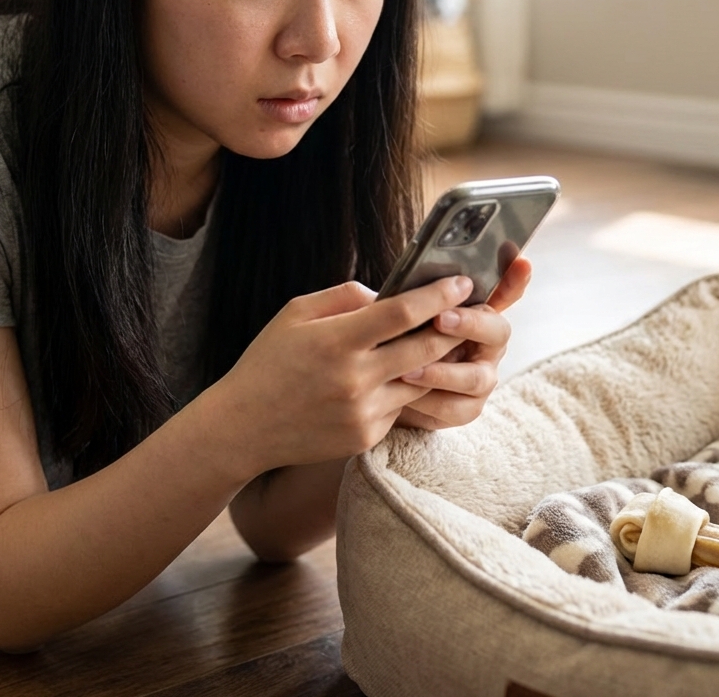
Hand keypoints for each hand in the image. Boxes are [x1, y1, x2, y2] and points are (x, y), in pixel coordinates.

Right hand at [212, 274, 477, 476]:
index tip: (462, 281)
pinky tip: (407, 373)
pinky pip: (401, 406)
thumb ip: (345, 296)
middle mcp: (355, 378)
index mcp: (337, 340)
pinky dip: (407, 387)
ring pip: (421, 378)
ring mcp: (364, 411)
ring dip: (439, 359)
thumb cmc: (269, 360)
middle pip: (426, 346)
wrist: (244, 426)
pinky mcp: (367, 436)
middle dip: (455, 326)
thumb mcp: (296, 313)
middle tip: (474, 309)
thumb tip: (388, 294)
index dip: (438, 294)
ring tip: (452, 338)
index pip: (402, 311)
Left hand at [394, 257, 531, 430]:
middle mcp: (485, 344)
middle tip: (440, 318)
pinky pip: (457, 407)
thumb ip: (401, 295)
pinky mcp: (465, 408)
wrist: (374, 387)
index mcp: (473, 311)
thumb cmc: (389, 339)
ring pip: (478, 377)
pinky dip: (431, 399)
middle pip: (498, 331)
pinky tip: (406, 392)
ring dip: (444, 371)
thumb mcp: (392, 312)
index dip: (515, 278)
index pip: (504, 291)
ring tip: (410, 368)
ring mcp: (479, 377)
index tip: (522, 263)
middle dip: (471, 324)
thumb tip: (386, 288)